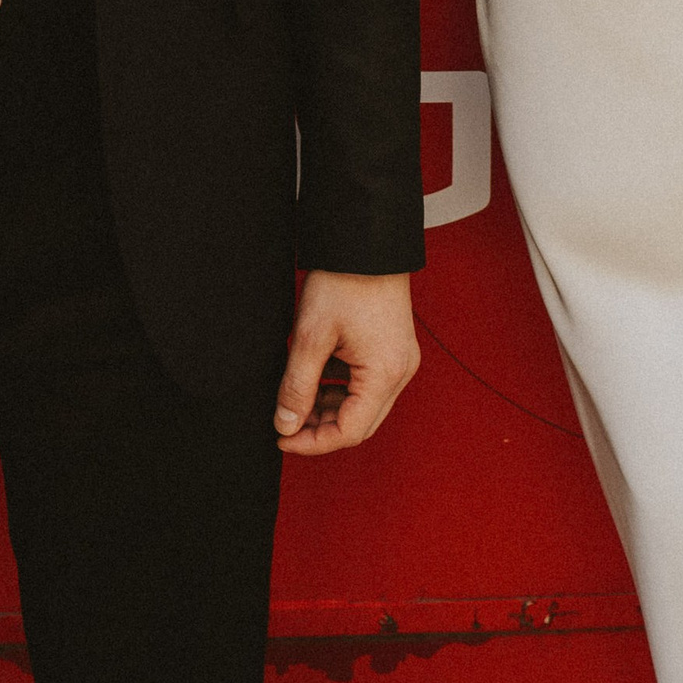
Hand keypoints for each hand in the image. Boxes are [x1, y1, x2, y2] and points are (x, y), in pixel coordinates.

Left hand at [273, 270, 419, 457]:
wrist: (366, 240)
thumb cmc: (344, 280)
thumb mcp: (310, 336)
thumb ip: (297, 386)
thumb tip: (285, 424)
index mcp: (385, 373)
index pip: (349, 432)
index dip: (313, 442)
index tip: (282, 438)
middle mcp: (400, 372)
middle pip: (359, 424)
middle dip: (320, 429)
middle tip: (286, 423)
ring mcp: (399, 360)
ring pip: (362, 405)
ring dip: (329, 409)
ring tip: (295, 399)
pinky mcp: (392, 348)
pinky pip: (367, 384)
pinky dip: (339, 388)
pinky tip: (314, 377)